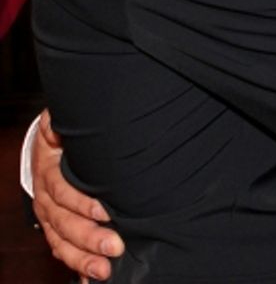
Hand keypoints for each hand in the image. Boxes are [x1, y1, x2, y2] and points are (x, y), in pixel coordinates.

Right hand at [31, 110, 123, 280]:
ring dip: (82, 258)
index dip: (81, 202)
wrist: (52, 142)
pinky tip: (91, 278)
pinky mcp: (55, 227)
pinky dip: (76, 264)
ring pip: (61, 241)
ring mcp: (49, 215)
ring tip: (104, 270)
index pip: (61, 190)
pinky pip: (61, 249)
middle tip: (115, 246)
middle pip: (63, 222)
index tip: (106, 211)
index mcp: (49, 170)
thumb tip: (60, 123)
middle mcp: (45, 197)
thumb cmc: (68, 132)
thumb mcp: (63, 123)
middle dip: (88, 237)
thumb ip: (64, 124)